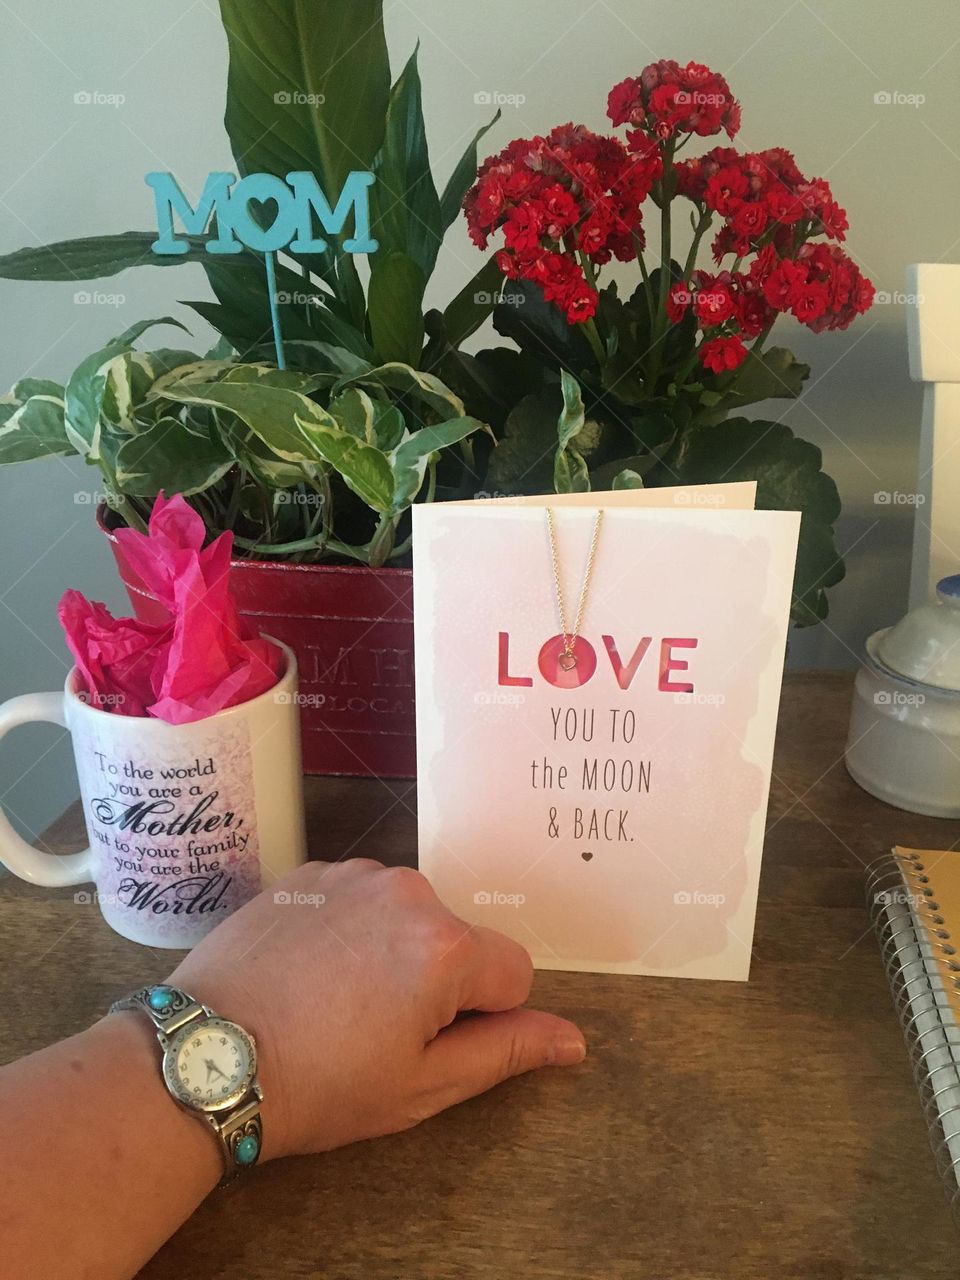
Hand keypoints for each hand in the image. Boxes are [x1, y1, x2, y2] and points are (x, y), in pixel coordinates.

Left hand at [168, 860, 585, 1159]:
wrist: (203, 1057)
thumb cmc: (318, 1083)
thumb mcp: (421, 1084)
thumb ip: (506, 1051)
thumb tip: (573, 1039)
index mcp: (446, 945)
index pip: (513, 971)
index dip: (481, 1016)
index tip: (424, 1043)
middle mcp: (407, 890)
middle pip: (457, 937)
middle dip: (435, 979)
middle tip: (374, 1029)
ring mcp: (352, 872)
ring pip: (406, 914)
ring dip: (391, 948)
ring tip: (335, 1000)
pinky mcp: (307, 870)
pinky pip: (357, 895)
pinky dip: (348, 926)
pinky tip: (308, 969)